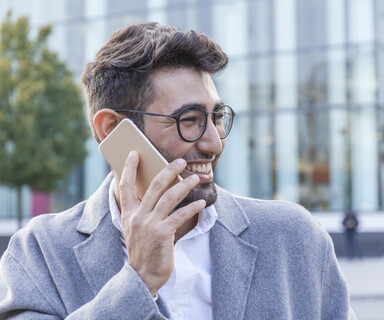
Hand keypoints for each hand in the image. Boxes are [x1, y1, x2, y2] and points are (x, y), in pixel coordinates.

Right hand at [119, 151, 205, 296]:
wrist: (142, 276)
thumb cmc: (143, 250)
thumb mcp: (135, 229)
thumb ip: (142, 212)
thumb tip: (157, 193)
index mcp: (128, 214)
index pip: (126, 186)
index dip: (129, 168)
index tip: (134, 153)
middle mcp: (137, 216)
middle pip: (154, 186)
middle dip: (168, 170)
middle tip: (180, 161)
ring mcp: (149, 224)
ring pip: (170, 197)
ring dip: (184, 185)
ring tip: (195, 178)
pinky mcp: (163, 233)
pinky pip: (180, 215)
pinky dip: (192, 207)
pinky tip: (201, 204)